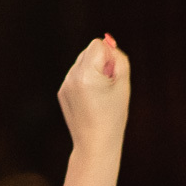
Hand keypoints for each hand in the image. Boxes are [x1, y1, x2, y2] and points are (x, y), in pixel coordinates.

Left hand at [55, 35, 129, 155]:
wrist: (95, 144)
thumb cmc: (113, 115)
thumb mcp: (123, 84)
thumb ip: (118, 58)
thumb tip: (108, 41)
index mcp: (86, 74)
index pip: (98, 44)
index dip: (110, 58)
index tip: (112, 77)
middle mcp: (71, 77)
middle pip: (89, 51)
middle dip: (101, 63)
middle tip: (107, 88)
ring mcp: (64, 85)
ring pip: (82, 63)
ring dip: (93, 72)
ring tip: (99, 96)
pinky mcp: (62, 92)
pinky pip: (76, 76)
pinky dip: (85, 82)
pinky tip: (90, 101)